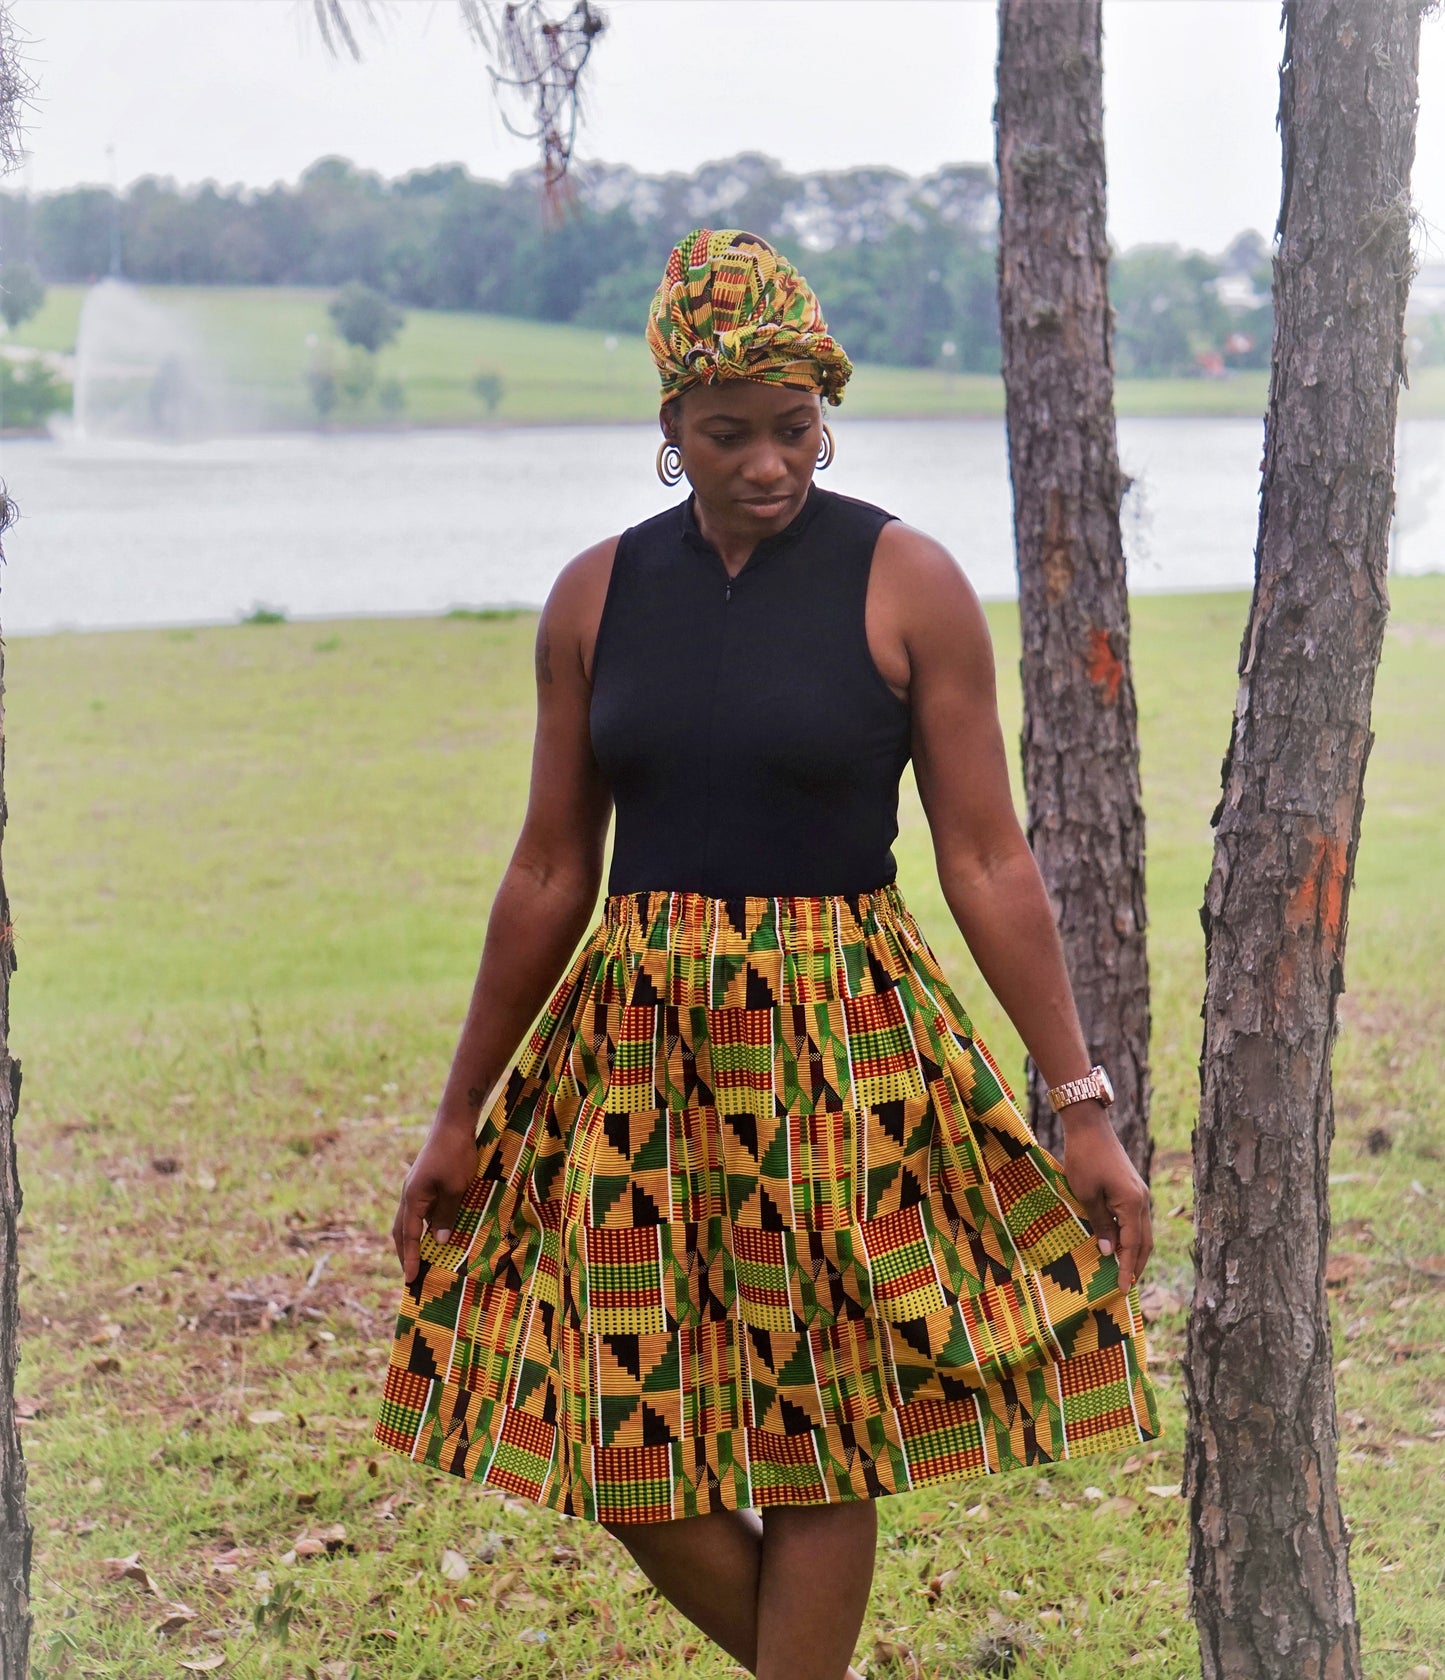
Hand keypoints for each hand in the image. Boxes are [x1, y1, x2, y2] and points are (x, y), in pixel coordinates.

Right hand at [392, 1122, 479, 1283]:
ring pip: (409, 1220)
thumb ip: (445, 1216)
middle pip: (400, 1231)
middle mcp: (409, 1195)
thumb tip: (437, 1242)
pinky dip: (424, 1225)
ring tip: (420, 1258)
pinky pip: (421, 1210)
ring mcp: (416, 1188)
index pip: (408, 1236)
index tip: (410, 1280)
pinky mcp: (425, 1182)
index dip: (410, 1259)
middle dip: (404, 1253)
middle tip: (410, 1275)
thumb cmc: (455, 1155)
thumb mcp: (455, 1189)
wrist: (454, 1125)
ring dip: (412, 1240)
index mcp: (413, 1199)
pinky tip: (436, 1232)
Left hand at [1058, 1104, 1152, 1290]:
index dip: (1126, 1268)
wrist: (1090, 1127)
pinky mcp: (1133, 1189)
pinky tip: (1120, 1245)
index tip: (1121, 1289)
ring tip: (1125, 1272)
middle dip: (1136, 1265)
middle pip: (1144, 1242)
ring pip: (1143, 1231)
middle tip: (1126, 1287)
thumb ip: (1100, 1223)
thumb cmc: (1084, 1158)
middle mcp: (1142, 1201)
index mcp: (1132, 1203)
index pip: (1133, 1245)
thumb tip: (1110, 1252)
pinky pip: (1136, 1220)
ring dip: (1135, 1252)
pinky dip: (1131, 1236)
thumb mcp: (1087, 1194)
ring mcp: (1140, 1194)